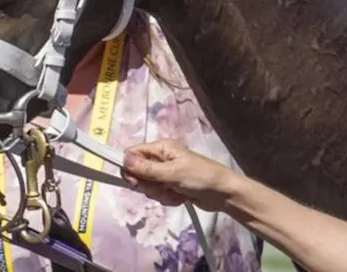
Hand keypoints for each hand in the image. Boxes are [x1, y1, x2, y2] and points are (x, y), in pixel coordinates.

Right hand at [122, 140, 236, 211]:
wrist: (222, 194)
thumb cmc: (200, 177)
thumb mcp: (172, 173)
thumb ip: (147, 169)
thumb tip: (123, 159)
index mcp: (161, 148)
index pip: (132, 154)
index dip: (130, 168)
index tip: (136, 182)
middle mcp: (161, 159)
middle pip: (138, 173)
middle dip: (149, 185)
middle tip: (164, 187)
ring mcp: (166, 174)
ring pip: (148, 187)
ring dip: (161, 194)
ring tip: (177, 192)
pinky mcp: (171, 187)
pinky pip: (159, 195)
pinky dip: (168, 199)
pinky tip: (181, 198)